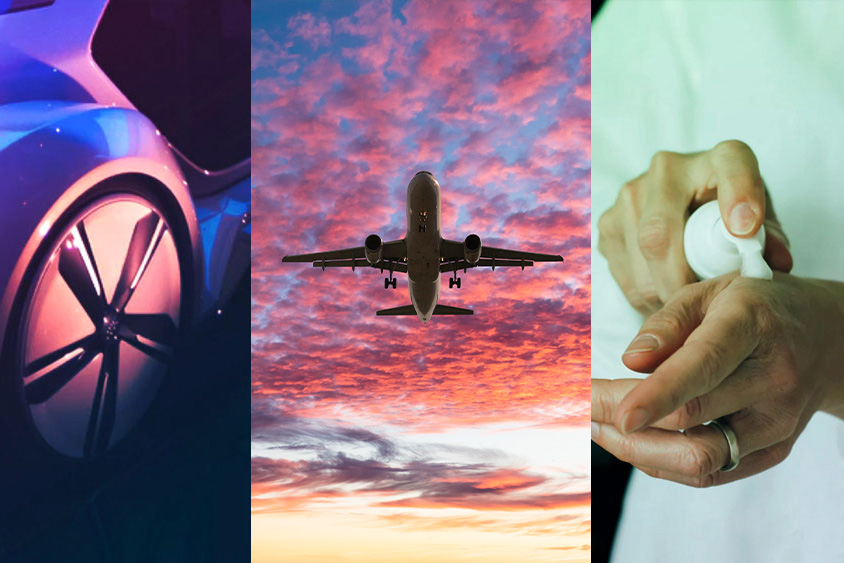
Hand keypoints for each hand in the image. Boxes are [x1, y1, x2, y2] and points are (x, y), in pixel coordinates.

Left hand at [592, 273, 843, 486]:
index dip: (655, 396)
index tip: (615, 414)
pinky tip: (635, 440)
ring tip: (600, 427)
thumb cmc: (756, 308)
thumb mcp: (710, 291)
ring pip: (699, 460)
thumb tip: (630, 361)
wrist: (828, 338)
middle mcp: (772, 379)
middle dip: (622, 421)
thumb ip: (667, 323)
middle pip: (690, 420)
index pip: (702, 367)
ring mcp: (778, 422)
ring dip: (638, 451)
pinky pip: (711, 474)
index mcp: (751, 326)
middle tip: (582, 407)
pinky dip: (662, 463)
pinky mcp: (774, 452)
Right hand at [597, 140, 792, 313]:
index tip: (745, 229)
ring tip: (684, 307)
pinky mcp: (608, 223)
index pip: (732, 165)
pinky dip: (643, 295)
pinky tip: (663, 298)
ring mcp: (629, 195)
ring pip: (638, 258)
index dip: (739, 194)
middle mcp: (666, 168)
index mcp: (720, 158)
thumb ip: (770, 241)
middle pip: (661, 233)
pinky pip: (621, 271)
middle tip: (698, 308)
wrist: (686, 211)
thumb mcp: (761, 225)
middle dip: (680, 281)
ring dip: (660, 294)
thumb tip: (775, 262)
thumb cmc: (732, 220)